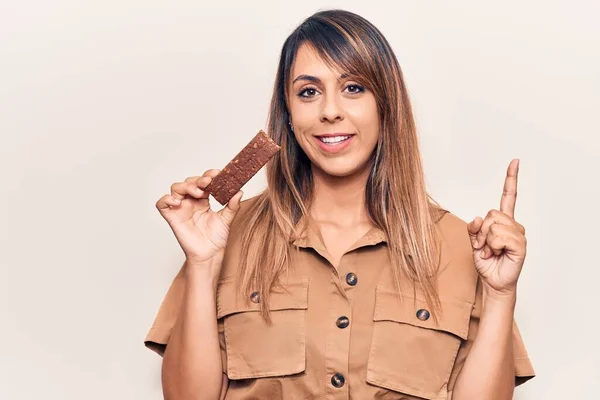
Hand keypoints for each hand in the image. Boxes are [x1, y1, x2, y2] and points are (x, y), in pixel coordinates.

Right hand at [155, 169, 242, 264]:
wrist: (209, 254)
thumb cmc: (216, 238)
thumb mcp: (227, 219)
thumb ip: (232, 205)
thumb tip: (239, 191)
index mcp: (203, 200)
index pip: (203, 182)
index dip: (208, 175)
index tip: (217, 173)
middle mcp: (190, 202)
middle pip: (189, 182)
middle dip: (198, 180)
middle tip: (208, 183)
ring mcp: (180, 208)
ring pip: (176, 188)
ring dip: (186, 186)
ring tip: (198, 193)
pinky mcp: (172, 217)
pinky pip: (162, 204)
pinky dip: (166, 199)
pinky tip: (177, 202)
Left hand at [467, 159, 526, 297]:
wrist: (492, 282)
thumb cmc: (486, 262)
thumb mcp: (473, 242)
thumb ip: (473, 228)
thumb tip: (477, 219)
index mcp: (503, 221)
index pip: (509, 196)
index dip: (511, 179)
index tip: (515, 162)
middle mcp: (513, 225)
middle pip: (491, 213)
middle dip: (481, 231)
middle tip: (483, 245)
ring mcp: (518, 235)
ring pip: (493, 225)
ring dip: (485, 240)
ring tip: (490, 251)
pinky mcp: (520, 245)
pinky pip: (499, 237)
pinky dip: (492, 246)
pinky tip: (496, 254)